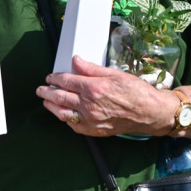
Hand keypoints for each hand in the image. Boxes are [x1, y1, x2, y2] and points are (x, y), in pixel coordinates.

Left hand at [36, 56, 169, 136]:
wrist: (150, 113)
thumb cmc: (136, 92)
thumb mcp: (114, 74)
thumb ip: (91, 69)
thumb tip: (75, 60)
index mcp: (93, 88)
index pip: (66, 81)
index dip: (55, 78)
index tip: (50, 77)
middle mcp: (89, 105)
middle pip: (59, 97)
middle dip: (47, 92)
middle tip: (41, 89)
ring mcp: (91, 120)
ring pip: (62, 113)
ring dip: (51, 107)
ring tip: (46, 102)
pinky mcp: (95, 130)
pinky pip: (74, 125)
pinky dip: (66, 119)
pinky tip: (63, 114)